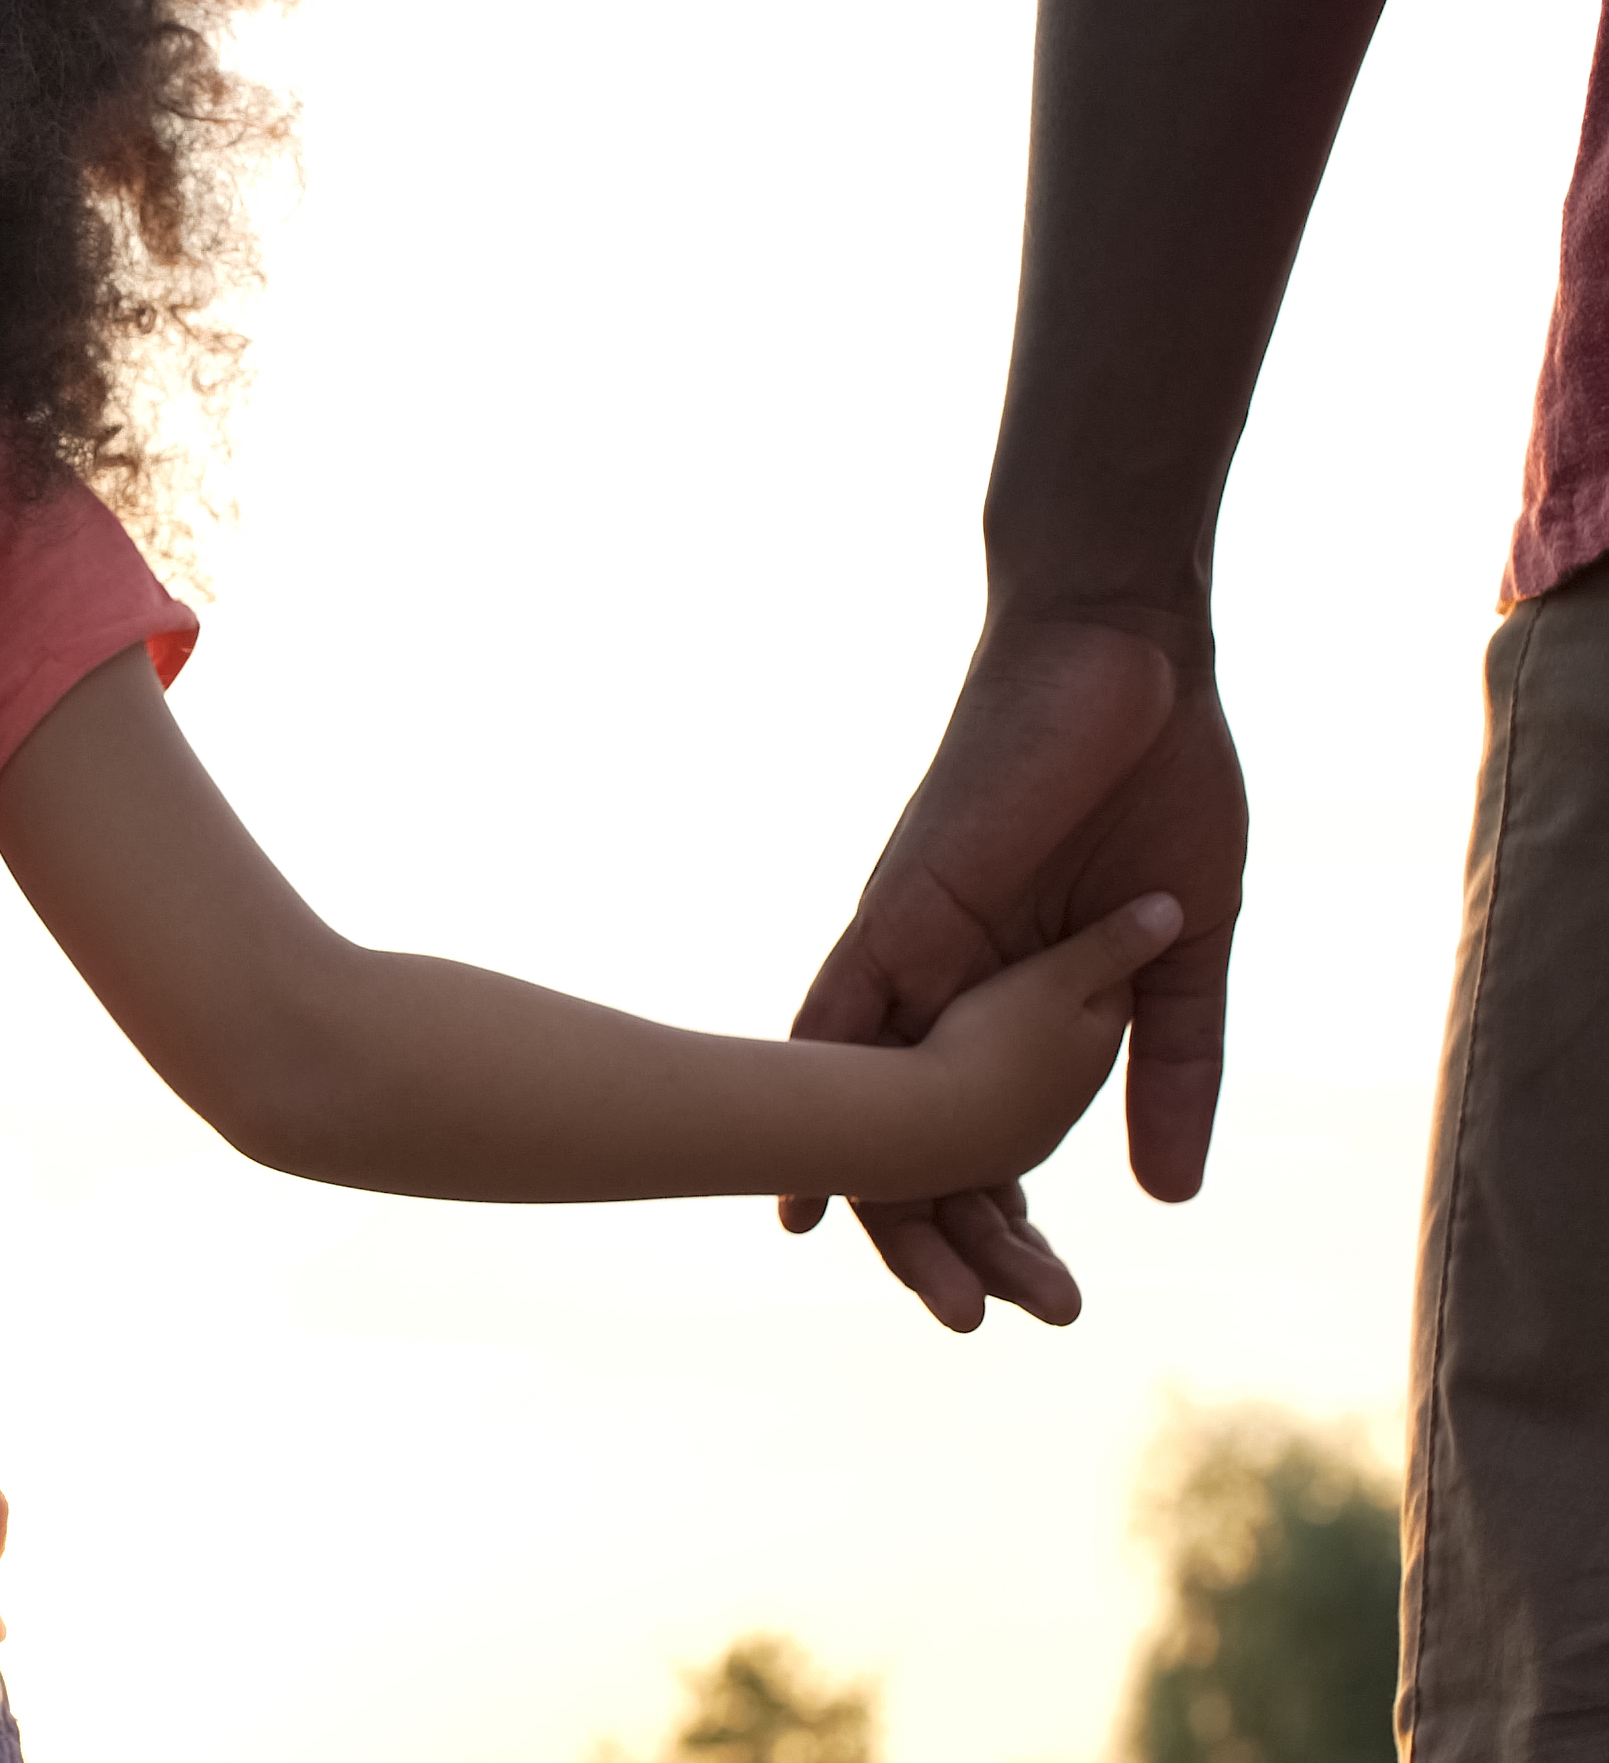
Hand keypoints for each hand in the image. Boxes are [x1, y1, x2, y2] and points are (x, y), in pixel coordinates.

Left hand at [787, 611, 1246, 1328]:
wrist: (1127, 663)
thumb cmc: (1157, 785)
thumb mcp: (1184, 949)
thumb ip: (1170, 1062)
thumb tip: (1169, 1193)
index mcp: (1008, 998)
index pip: (979, 1132)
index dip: (996, 1217)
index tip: (1033, 1295)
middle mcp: (941, 989)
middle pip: (910, 1136)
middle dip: (940, 1238)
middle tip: (975, 1323)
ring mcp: (913, 952)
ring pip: (866, 1097)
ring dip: (886, 1197)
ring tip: (931, 1291)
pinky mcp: (900, 910)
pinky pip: (840, 1012)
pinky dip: (816, 1087)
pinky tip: (802, 1177)